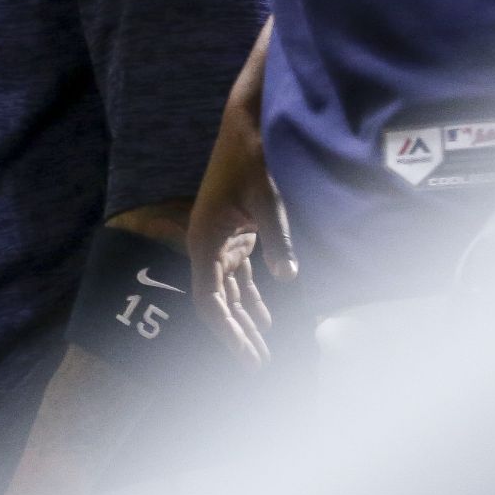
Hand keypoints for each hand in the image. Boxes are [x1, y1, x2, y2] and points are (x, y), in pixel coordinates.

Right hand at [187, 25, 295, 367]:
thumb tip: (288, 279)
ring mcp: (221, 241)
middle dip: (237, 335)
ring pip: (230, 292)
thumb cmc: (250, 159)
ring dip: (245, 320)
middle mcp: (207, 244)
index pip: (210, 299)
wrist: (244, 127)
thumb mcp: (266, 198)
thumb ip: (277, 238)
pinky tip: (266, 317)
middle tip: (259, 367)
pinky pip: (241, 277)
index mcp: (205, 239)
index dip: (226, 332)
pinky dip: (253, 298)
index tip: (246, 357)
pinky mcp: (236, 235)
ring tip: (263, 351)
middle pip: (219, 302)